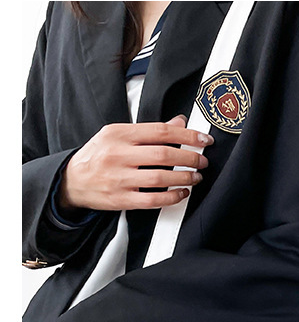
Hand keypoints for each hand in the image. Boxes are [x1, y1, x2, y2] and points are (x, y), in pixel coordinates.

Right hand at [59, 115, 213, 211]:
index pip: (160, 131)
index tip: (204, 140)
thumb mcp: (118, 135)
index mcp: (118, 134)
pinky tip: (182, 193)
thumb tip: (180, 121)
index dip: (187, 135)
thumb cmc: (98, 156)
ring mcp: (118, 178)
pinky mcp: (121, 199)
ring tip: (196, 176)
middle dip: (190, 157)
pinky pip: (153, 200)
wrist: (72, 181)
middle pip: (163, 154)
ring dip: (184, 177)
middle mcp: (117, 154)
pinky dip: (172, 197)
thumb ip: (149, 130)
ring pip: (160, 177)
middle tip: (202, 161)